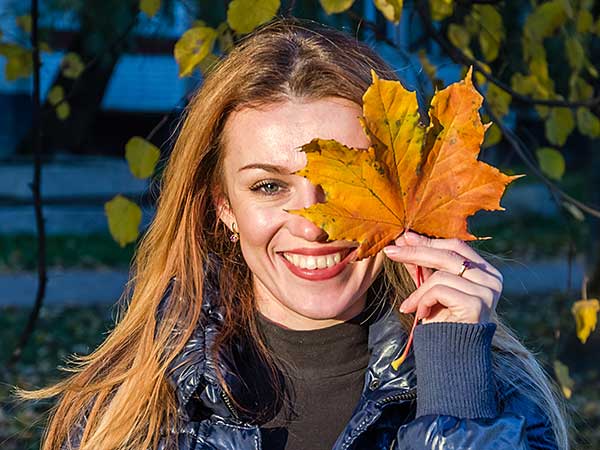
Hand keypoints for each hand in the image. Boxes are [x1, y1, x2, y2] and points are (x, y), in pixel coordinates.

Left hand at [382, 231, 502, 323]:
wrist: (452, 357)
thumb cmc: (443, 323)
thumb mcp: (430, 290)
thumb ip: (421, 268)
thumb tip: (403, 242)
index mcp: (484, 271)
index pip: (455, 246)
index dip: (429, 241)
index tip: (404, 237)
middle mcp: (491, 279)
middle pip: (447, 255)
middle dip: (415, 252)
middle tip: (391, 251)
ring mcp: (487, 292)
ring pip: (440, 275)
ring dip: (418, 291)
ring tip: (409, 306)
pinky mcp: (477, 304)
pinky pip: (440, 291)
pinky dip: (423, 301)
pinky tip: (420, 314)